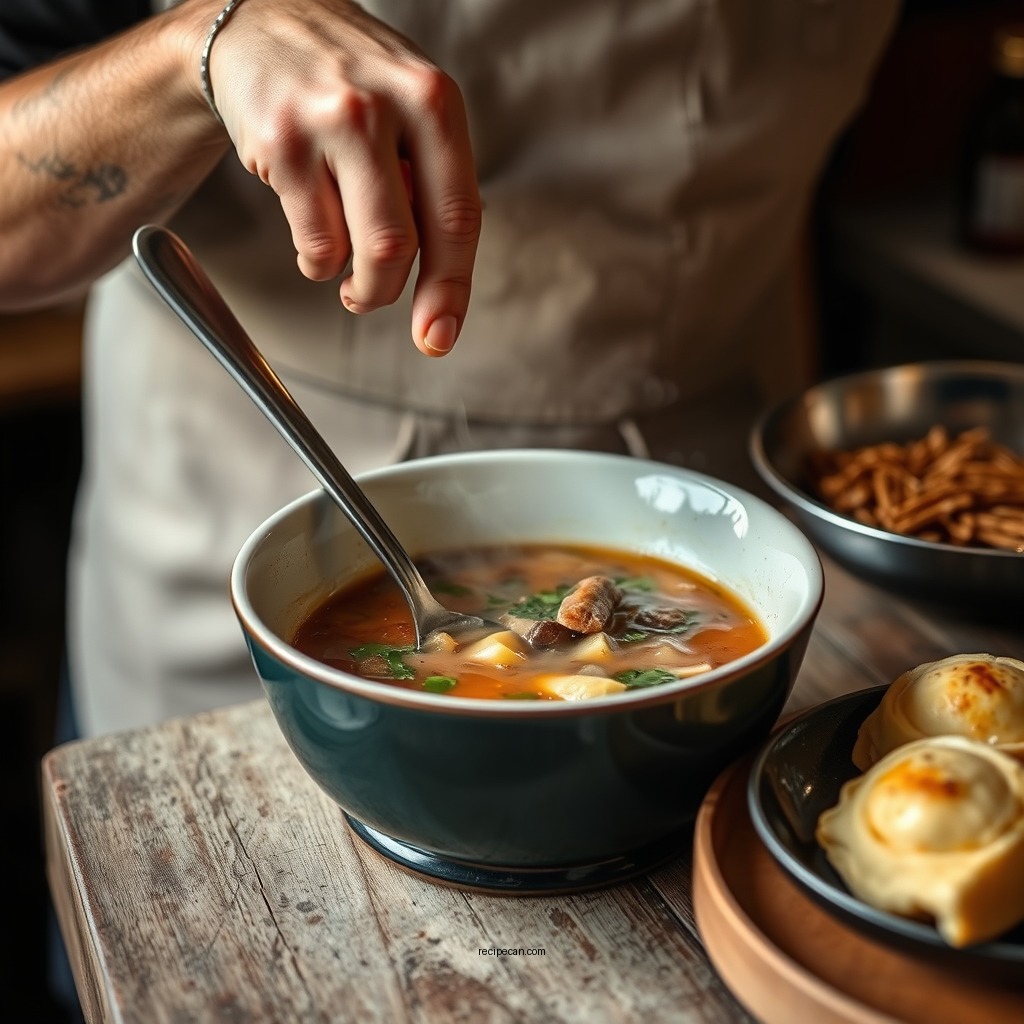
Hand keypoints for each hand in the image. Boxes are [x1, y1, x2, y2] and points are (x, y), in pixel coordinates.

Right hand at [205, 0, 480, 355]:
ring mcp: (329, 123)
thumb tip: (447, 275)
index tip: (442, 334)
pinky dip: (316, 262)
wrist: (259, 23)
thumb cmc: (348, 79)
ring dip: (354, 285)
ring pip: (357, 252)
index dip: (453, 288)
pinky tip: (315, 236)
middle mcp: (385, 105)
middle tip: (374, 300)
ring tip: (347, 272)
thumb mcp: (411, 107)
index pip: (458, 217)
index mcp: (434, 101)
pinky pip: (312, 243)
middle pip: (401, 246)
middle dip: (388, 295)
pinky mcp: (279, 142)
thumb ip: (435, 181)